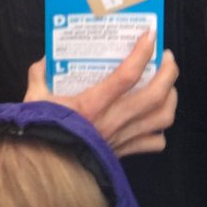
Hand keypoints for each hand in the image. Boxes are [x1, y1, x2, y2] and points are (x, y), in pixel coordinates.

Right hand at [23, 32, 177, 156]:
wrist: (47, 171)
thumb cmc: (43, 133)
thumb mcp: (35, 100)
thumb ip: (39, 75)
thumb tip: (46, 58)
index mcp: (92, 104)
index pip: (127, 75)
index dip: (142, 53)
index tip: (150, 35)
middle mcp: (114, 120)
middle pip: (155, 95)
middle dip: (168, 73)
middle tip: (167, 57)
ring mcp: (123, 137)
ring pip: (162, 118)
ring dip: (171, 98)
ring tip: (168, 84)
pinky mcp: (125, 152)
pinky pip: (154, 143)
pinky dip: (160, 130)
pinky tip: (155, 119)